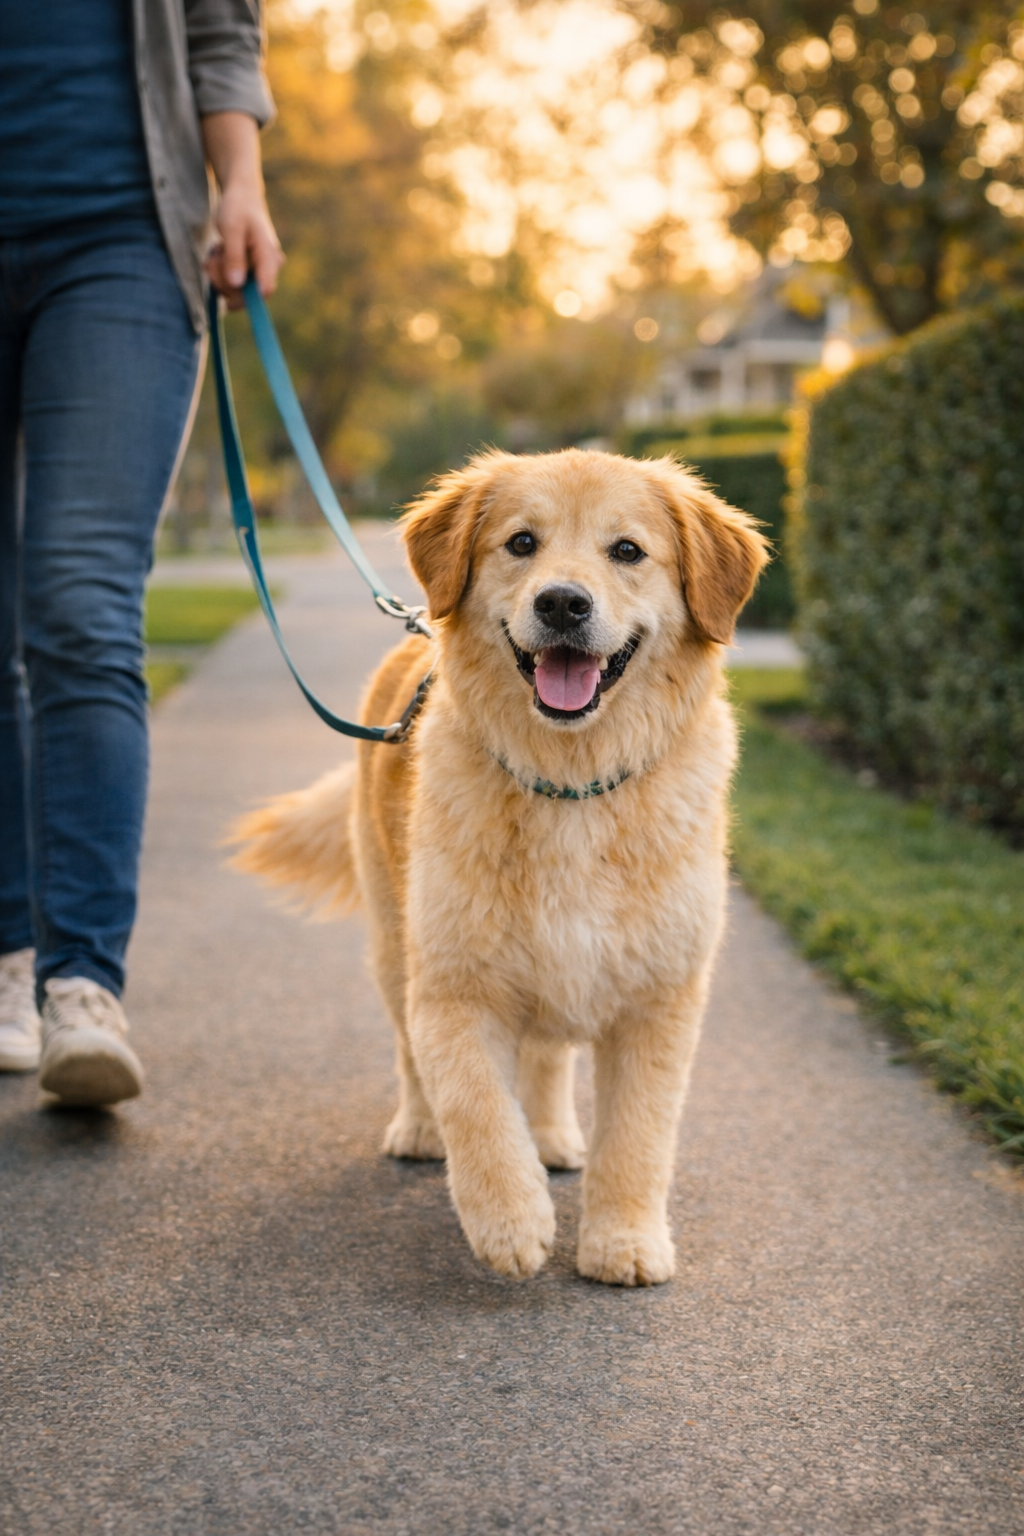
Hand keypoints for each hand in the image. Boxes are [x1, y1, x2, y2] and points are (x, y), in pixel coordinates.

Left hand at [201, 111, 283, 309]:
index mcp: (269, 257)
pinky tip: (220, 255)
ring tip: (217, 251)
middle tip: (213, 258)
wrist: (242, 196)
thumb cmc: (238, 208)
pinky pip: (233, 284)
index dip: (247, 298)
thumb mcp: (232, 228)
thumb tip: (236, 284)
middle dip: (224, 281)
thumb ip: (234, 256)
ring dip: (219, 275)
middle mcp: (268, 268)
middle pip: (247, 294)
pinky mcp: (250, 272)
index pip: (265, 290)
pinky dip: (220, 273)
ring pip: (237, 290)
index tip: (226, 297)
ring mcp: (259, 271)